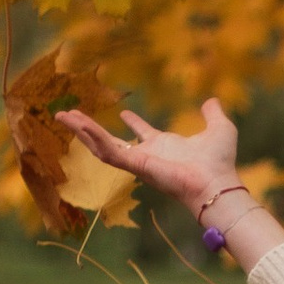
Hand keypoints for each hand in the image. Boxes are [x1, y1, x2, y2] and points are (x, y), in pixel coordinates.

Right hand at [57, 92, 242, 222]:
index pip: (143, 134)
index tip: (124, 112)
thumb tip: (212, 100)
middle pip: (112, 140)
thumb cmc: (219, 162)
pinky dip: (93, 138)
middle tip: (71, 114)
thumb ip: (213, 114)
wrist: (216, 183)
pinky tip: (79, 125)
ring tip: (63, 116)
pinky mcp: (134, 166)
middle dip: (90, 128)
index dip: (134, 123)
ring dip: (82, 130)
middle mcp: (148, 155)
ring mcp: (138, 161)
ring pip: (102, 146)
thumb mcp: (220, 128)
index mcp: (165, 147)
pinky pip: (108, 151)